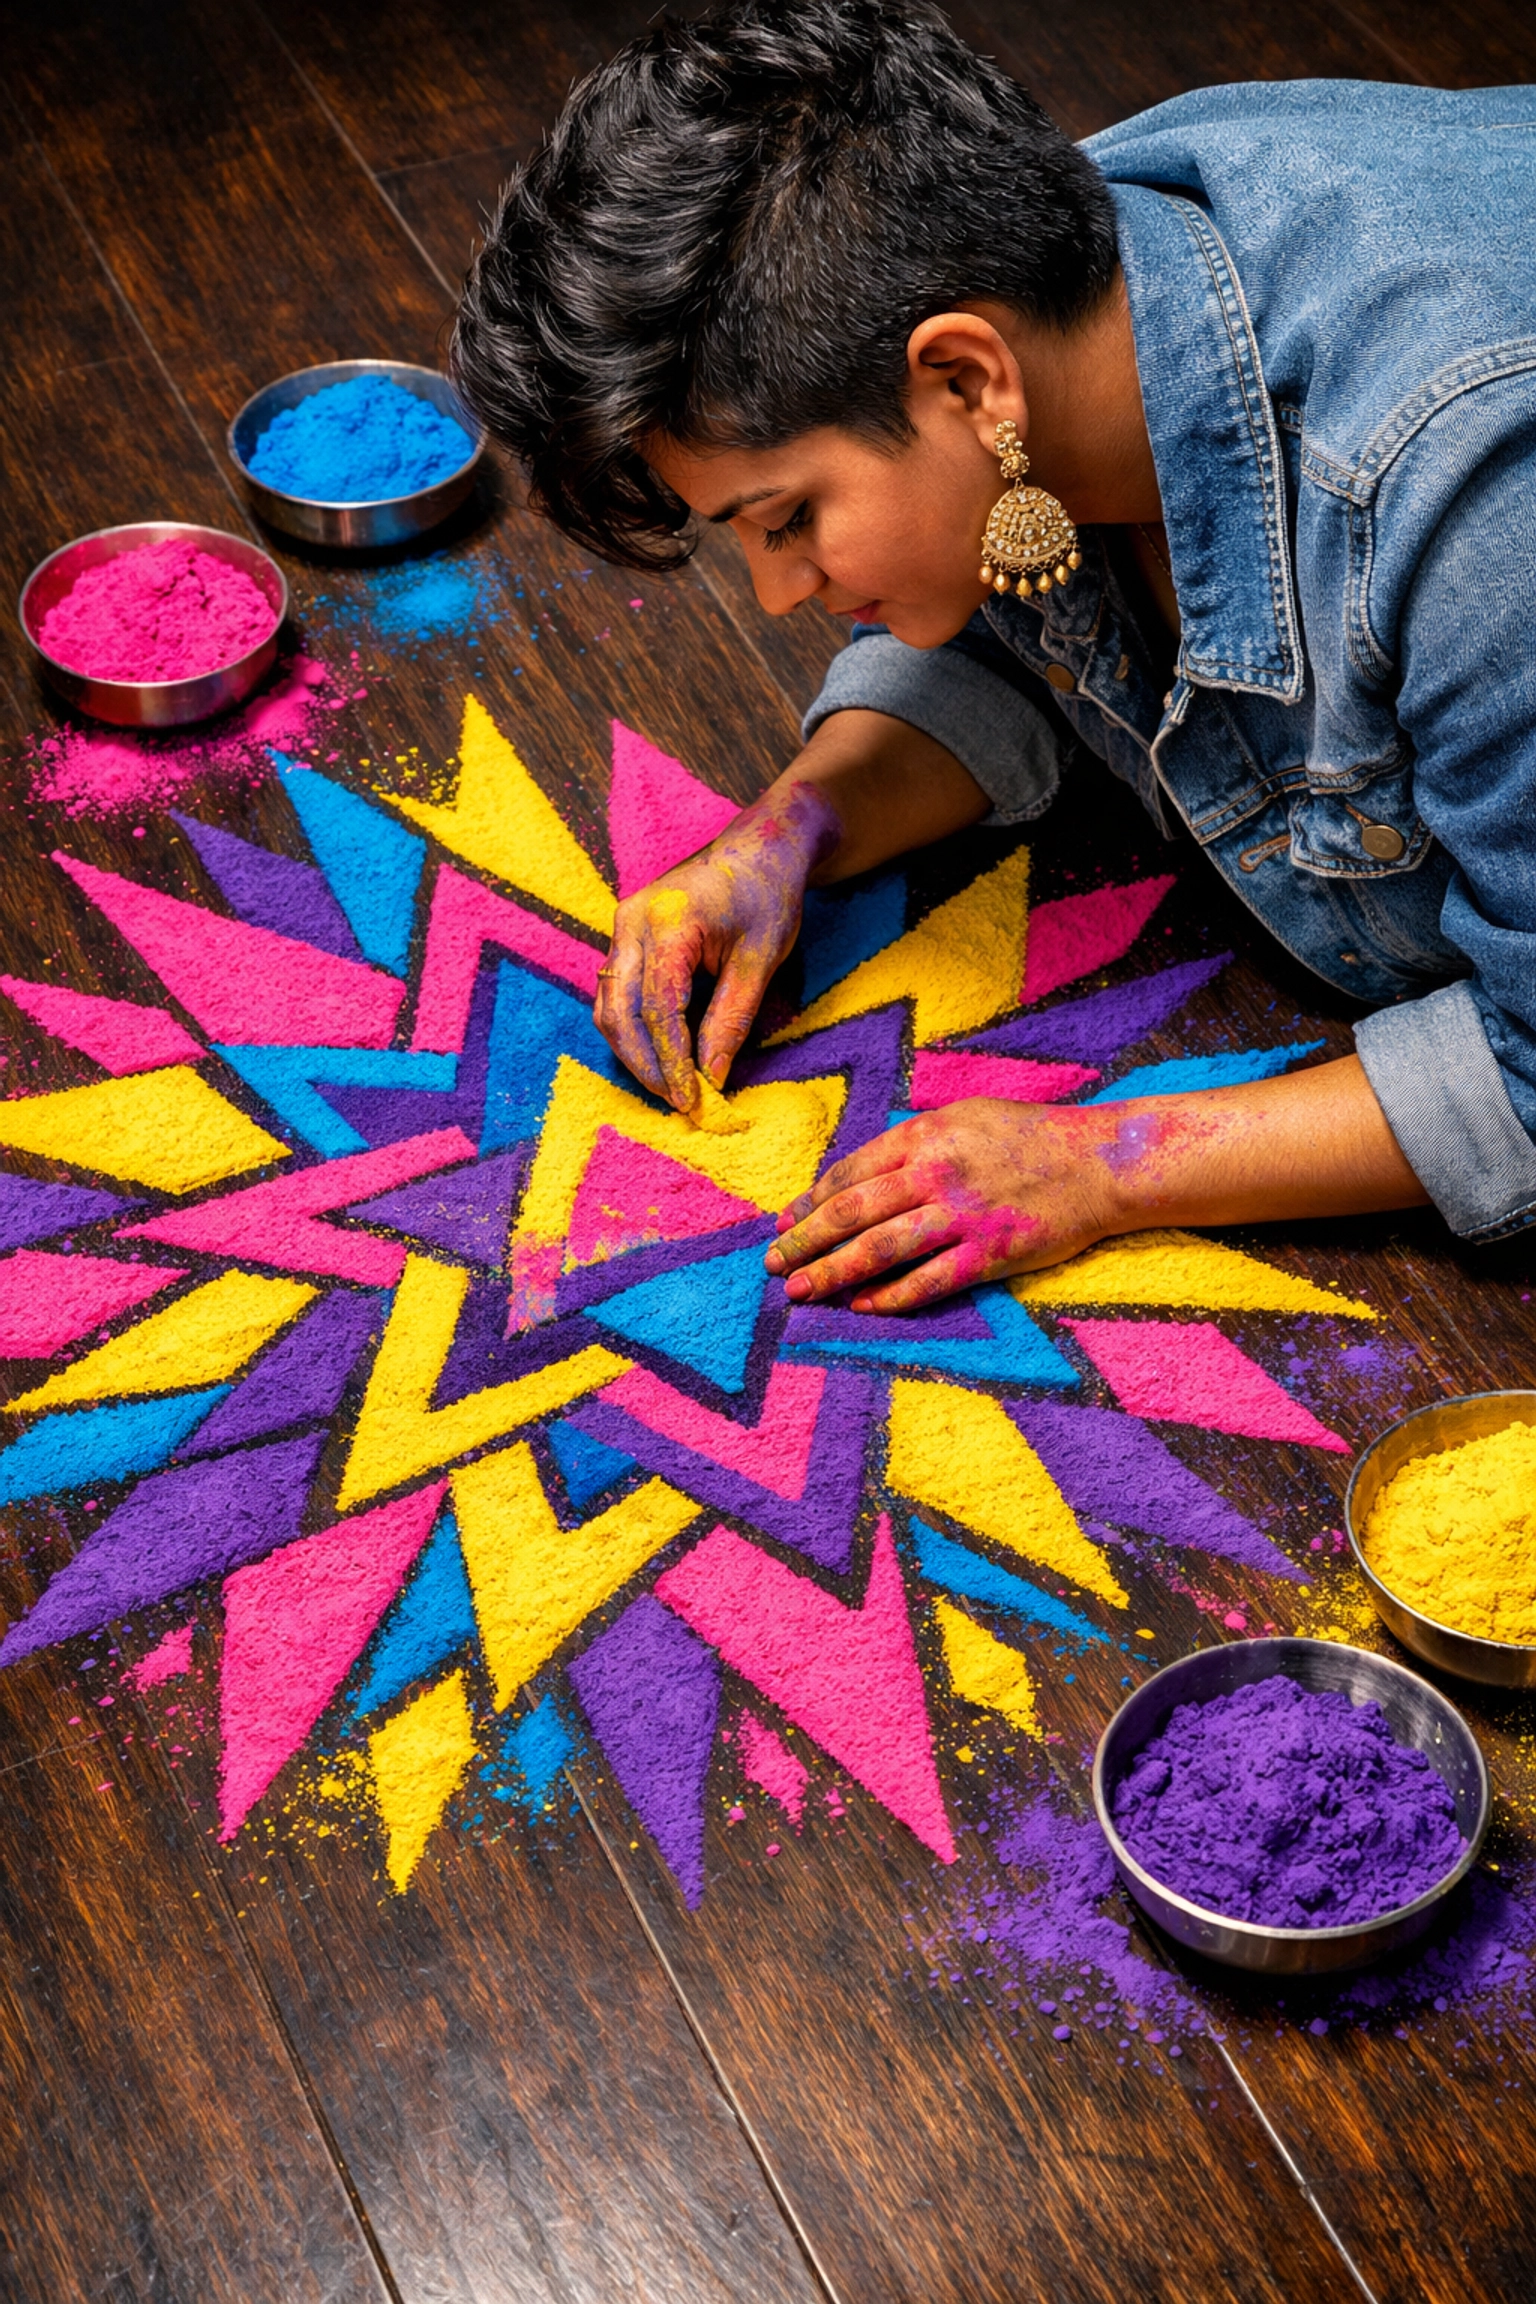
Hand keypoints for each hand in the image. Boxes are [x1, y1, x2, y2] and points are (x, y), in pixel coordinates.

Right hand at [596, 781, 840, 1112]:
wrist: (759, 848)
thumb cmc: (767, 896)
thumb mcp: (761, 960)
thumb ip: (731, 1019)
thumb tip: (711, 1077)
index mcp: (668, 922)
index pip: (657, 1009)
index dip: (671, 1061)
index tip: (692, 1100)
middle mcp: (632, 922)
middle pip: (618, 1012)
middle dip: (645, 1065)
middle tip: (678, 1102)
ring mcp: (622, 926)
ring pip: (607, 1005)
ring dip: (632, 1051)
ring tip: (668, 1085)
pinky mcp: (625, 936)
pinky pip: (615, 992)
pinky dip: (631, 1029)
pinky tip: (660, 1054)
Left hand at [765, 1099, 1119, 1311]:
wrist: (1099, 1162)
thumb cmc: (1031, 1135)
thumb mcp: (964, 1117)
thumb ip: (914, 1141)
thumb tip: (865, 1171)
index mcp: (923, 1136)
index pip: (849, 1172)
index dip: (809, 1200)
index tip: (783, 1222)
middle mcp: (934, 1173)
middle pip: (851, 1211)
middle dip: (804, 1240)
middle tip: (774, 1264)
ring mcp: (962, 1216)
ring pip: (879, 1248)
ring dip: (832, 1272)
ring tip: (799, 1291)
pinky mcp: (990, 1253)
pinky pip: (929, 1280)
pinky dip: (890, 1296)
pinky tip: (861, 1306)